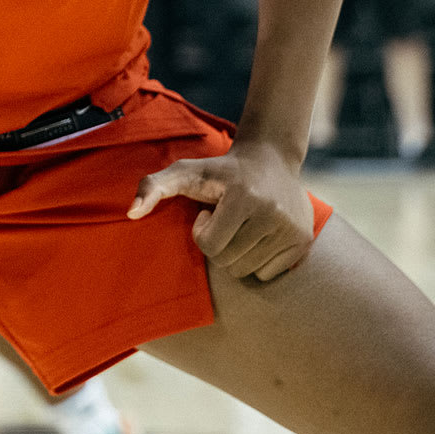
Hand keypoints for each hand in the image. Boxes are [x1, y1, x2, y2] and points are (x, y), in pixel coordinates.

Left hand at [127, 143, 316, 281]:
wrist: (271, 159)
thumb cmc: (219, 171)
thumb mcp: (184, 171)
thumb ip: (152, 187)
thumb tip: (130, 213)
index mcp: (244, 197)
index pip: (209, 246)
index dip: (202, 232)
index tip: (210, 211)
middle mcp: (273, 214)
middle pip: (228, 262)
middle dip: (219, 245)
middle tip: (226, 219)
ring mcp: (293, 229)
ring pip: (247, 271)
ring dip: (237, 253)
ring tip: (242, 226)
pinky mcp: (304, 241)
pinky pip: (268, 274)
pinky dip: (258, 260)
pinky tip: (259, 235)